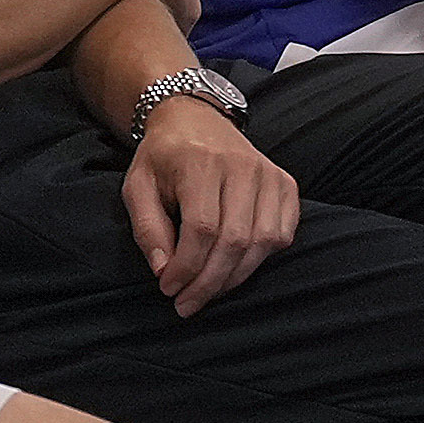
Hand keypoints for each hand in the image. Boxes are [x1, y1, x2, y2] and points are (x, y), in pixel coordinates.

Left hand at [116, 94, 298, 317]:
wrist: (196, 118)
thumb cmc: (163, 158)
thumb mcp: (138, 187)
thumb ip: (147, 229)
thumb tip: (164, 271)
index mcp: (200, 163)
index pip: (201, 229)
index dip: (187, 267)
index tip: (168, 288)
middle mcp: (242, 166)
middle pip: (235, 240)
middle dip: (209, 282)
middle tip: (186, 304)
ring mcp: (269, 174)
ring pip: (263, 242)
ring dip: (234, 278)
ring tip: (207, 291)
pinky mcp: (285, 184)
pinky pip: (282, 235)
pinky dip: (260, 259)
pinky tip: (233, 267)